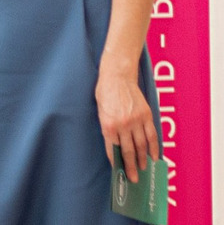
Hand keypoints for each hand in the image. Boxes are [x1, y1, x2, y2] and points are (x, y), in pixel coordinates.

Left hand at [96, 62, 158, 182]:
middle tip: (133, 179)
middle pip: (128, 150)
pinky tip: (154, 157)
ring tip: (143, 169)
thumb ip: (107, 127)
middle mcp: (123, 125)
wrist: (117, 76)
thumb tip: (113, 144)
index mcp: (108, 124)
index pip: (112, 148)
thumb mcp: (100, 111)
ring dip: (143, 159)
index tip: (119, 171)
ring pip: (141, 145)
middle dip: (131, 166)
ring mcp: (136, 120)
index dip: (116, 161)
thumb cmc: (105, 92)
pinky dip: (154, 147)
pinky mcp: (146, 116)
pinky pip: (152, 135)